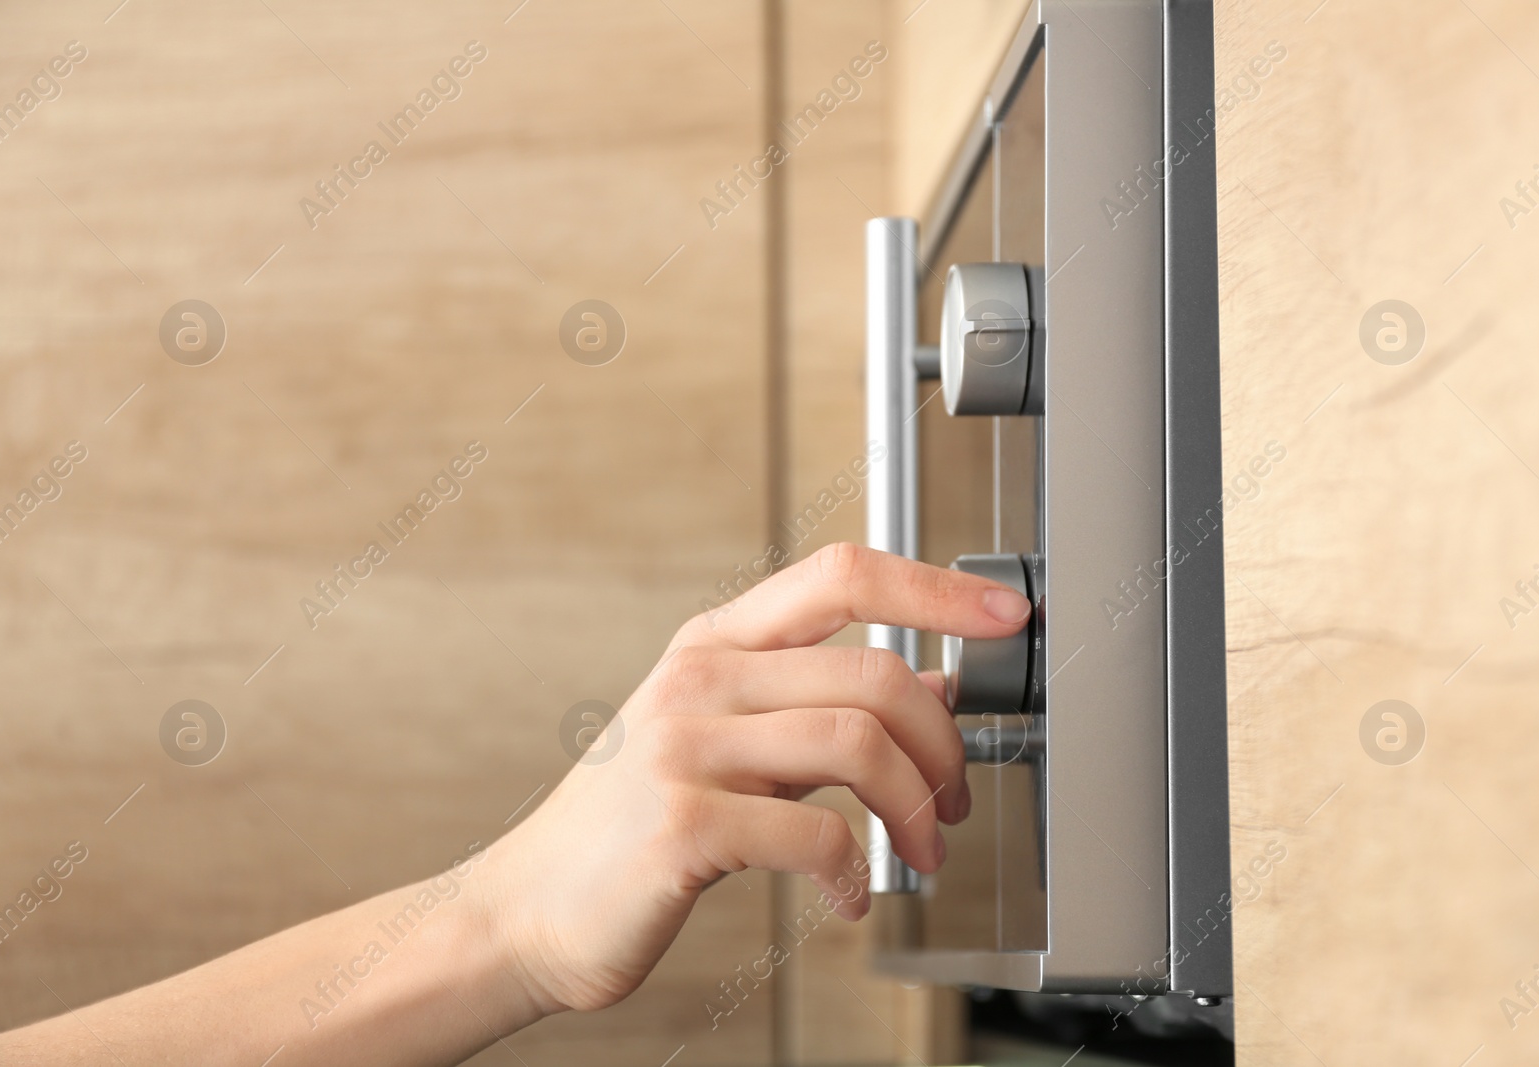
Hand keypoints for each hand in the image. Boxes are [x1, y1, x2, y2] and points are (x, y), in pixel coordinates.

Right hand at [475, 543, 1032, 1016]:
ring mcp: (685, 746)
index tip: (1006, 615)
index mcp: (717, 645)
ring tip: (920, 850)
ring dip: (915, 808)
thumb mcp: (732, 742)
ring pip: (856, 743)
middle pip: (872, 672)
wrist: (531, 907)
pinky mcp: (682, 824)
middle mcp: (700, 678)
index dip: (936, 587)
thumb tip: (938, 684)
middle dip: (944, 744)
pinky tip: (851, 894)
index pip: (842, 574)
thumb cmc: (639, 822)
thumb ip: (823, 707)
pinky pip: (815, 834)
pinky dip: (857, 871)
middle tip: (953, 799)